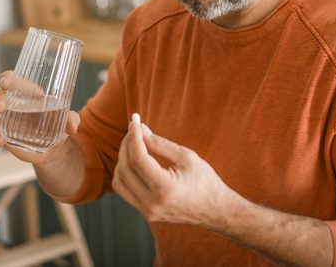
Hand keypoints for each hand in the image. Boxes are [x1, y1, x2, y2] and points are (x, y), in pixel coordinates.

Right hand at [0, 70, 80, 164]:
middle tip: (0, 107)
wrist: (54, 147)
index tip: (7, 82)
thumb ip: (71, 119)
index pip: (12, 79)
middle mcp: (12, 104)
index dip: (7, 78)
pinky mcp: (4, 134)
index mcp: (26, 93)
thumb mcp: (66, 120)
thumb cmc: (58, 124)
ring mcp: (6, 119)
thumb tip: (73, 125)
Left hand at [112, 120, 231, 226]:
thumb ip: (160, 143)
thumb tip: (140, 129)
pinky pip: (124, 191)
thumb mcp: (186, 157)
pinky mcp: (146, 213)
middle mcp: (152, 203)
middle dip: (126, 145)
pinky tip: (134, 160)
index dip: (134, 137)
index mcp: (165, 188)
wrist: (215, 210)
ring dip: (122, 159)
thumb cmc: (205, 181)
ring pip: (119, 181)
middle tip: (134, 129)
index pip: (138, 159)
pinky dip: (125, 173)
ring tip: (134, 144)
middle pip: (125, 168)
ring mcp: (147, 211)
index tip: (135, 122)